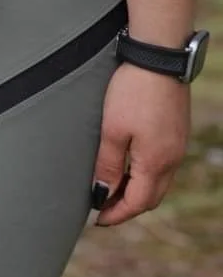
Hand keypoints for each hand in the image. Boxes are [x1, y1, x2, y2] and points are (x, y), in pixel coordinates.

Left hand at [93, 63, 190, 225]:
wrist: (159, 57)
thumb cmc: (132, 91)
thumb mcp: (112, 132)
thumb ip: (108, 166)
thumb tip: (102, 194)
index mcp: (156, 162)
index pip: (138, 203)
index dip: (116, 215)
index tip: (98, 220)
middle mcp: (173, 158)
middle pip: (151, 198)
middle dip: (127, 207)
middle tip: (103, 209)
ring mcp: (178, 145)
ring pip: (158, 183)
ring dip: (136, 191)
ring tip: (111, 190)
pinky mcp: (177, 132)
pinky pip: (163, 166)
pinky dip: (145, 175)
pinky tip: (128, 168)